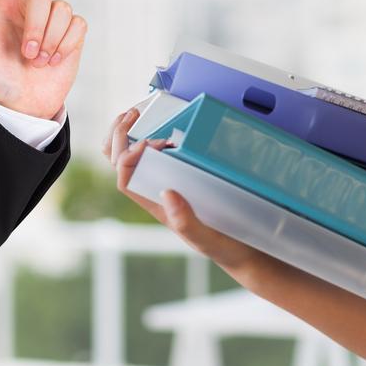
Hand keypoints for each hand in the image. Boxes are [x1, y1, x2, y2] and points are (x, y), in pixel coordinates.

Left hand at [0, 0, 85, 118]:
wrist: (21, 104)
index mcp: (6, 2)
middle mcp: (31, 6)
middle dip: (35, 27)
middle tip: (27, 55)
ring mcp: (53, 20)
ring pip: (63, 10)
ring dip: (51, 40)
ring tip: (39, 60)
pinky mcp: (73, 34)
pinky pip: (78, 25)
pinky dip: (66, 45)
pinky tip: (55, 60)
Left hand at [103, 109, 276, 282]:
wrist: (245, 252)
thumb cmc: (226, 246)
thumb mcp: (208, 238)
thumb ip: (187, 223)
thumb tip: (166, 193)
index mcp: (157, 206)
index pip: (126, 180)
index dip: (128, 157)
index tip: (150, 142)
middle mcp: (157, 194)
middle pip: (120, 165)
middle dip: (119, 137)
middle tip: (133, 115)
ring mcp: (168, 184)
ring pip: (131, 159)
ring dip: (127, 136)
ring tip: (136, 114)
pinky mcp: (183, 177)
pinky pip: (155, 157)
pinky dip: (150, 139)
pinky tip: (164, 128)